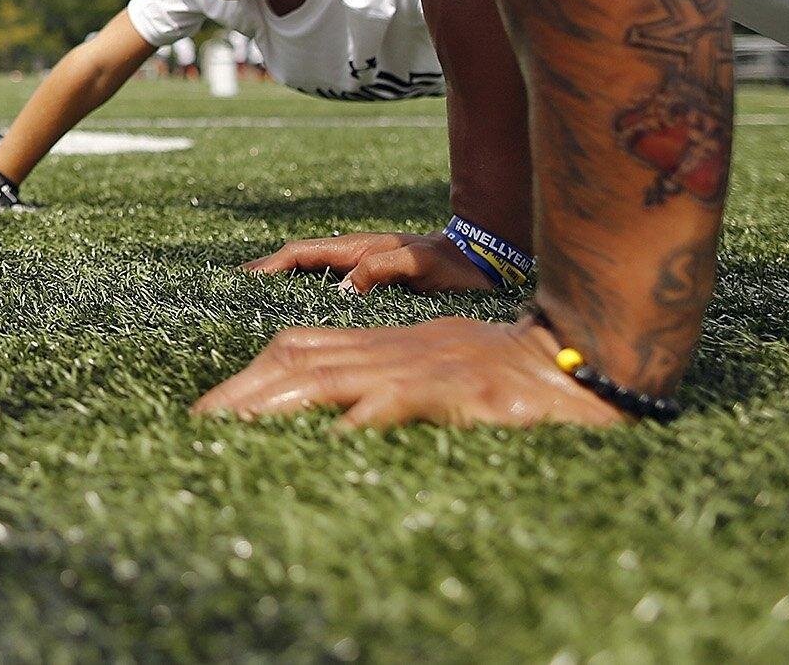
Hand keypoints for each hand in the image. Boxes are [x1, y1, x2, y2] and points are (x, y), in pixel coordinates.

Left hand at [194, 315, 626, 427]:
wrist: (593, 352)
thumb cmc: (522, 373)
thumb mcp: (446, 373)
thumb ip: (396, 387)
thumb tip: (345, 425)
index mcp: (390, 345)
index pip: (302, 347)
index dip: (252, 375)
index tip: (208, 408)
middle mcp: (397, 349)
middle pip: (299, 359)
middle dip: (242, 391)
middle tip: (195, 423)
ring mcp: (428, 366)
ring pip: (333, 375)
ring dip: (274, 403)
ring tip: (228, 430)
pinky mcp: (463, 389)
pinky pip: (401, 400)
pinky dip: (361, 418)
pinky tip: (327, 443)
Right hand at [242, 231, 500, 293]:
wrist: (480, 263)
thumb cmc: (451, 265)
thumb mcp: (418, 264)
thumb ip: (381, 270)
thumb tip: (342, 289)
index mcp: (356, 250)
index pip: (300, 254)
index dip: (270, 265)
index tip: (242, 278)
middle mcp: (351, 261)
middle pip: (297, 266)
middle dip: (266, 276)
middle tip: (233, 294)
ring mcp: (359, 275)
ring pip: (310, 281)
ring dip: (282, 290)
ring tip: (254, 311)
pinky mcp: (370, 292)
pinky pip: (328, 295)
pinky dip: (307, 304)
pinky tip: (299, 325)